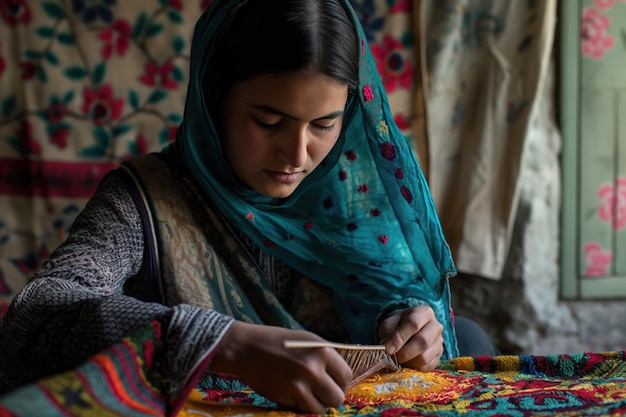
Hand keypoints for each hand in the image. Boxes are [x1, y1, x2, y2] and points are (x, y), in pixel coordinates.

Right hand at [210, 321, 352, 413]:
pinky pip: (302, 410)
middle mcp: (312, 368)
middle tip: (322, 392)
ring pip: (322, 409)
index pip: (346, 376)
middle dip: (331, 397)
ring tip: (307, 394)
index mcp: (321, 350)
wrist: (244, 347)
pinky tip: (292, 394)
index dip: (342, 382)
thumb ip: (325, 356)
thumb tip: (341, 376)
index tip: (335, 383)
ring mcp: (298, 385)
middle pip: (337, 397)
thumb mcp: (306, 340)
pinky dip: (300, 406)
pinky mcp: (284, 398)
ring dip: (317, 405)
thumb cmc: (276, 340)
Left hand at [378, 305, 442, 370]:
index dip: (400, 338)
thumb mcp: (389, 325)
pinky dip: (415, 368)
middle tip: (393, 358)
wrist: (408, 331)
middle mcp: (435, 326)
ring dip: (408, 362)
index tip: (388, 350)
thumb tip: (389, 349)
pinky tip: (408, 362)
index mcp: (423, 312)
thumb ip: (388, 335)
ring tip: (399, 359)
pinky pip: (428, 367)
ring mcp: (439, 342)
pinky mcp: (439, 356)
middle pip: (422, 342)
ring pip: (425, 357)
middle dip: (404, 353)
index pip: (413, 324)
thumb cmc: (398, 326)